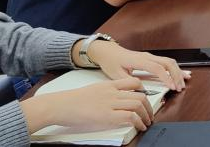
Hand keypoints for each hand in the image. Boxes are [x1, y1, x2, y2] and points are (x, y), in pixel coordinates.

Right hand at [20, 77, 152, 134]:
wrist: (60, 105)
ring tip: (147, 122)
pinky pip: (130, 117)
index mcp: (108, 85)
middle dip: (149, 106)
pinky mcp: (107, 116)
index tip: (146, 98)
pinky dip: (139, 122)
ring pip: (138, 105)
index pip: (133, 82)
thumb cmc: (72, 101)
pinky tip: (140, 126)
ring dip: (147, 115)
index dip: (144, 90)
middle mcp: (112, 93)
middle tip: (150, 114)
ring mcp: (110, 103)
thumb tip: (116, 102)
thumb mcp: (93, 90)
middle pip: (140, 95)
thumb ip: (106, 93)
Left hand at [86, 41, 188, 91]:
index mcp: (139, 60)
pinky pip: (166, 62)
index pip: (157, 68)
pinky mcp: (151, 58)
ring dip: (177, 72)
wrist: (108, 52)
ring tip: (183, 83)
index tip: (172, 87)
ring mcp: (150, 56)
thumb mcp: (117, 75)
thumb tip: (142, 90)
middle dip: (176, 75)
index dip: (166, 77)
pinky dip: (175, 69)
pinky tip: (182, 74)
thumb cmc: (111, 62)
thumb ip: (130, 82)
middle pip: (168, 63)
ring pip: (169, 62)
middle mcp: (147, 56)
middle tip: (180, 87)